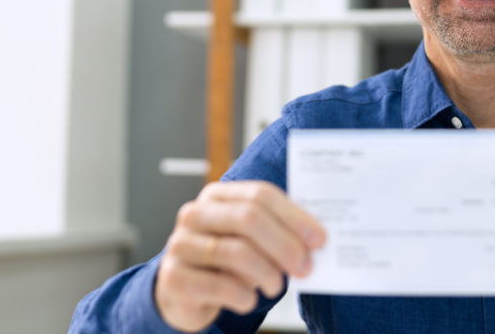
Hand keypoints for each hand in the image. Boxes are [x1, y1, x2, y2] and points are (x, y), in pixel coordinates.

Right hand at [154, 180, 325, 331]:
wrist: (184, 291)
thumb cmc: (224, 261)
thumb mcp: (249, 239)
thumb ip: (277, 231)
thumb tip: (315, 241)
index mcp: (217, 196)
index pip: (260, 194)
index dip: (294, 217)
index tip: (319, 239)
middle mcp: (195, 214)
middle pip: (249, 218)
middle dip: (285, 245)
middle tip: (305, 267)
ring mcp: (180, 244)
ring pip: (237, 252)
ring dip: (267, 274)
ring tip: (275, 286)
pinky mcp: (174, 278)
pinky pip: (221, 286)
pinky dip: (244, 296)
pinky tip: (249, 299)